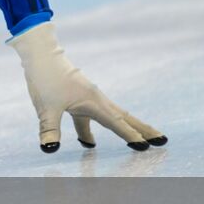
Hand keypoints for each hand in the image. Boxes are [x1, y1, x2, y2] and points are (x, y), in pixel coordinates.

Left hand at [8, 22, 166, 152]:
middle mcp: (96, 100)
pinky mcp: (78, 98)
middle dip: (143, 130)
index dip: (131, 136)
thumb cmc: (45, 78)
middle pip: (124, 118)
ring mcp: (88, 98)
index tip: (146, 148)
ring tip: (138, 142)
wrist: (40, 54)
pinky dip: (93, 130)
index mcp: (93, 103)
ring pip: (111, 117)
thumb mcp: (46, 107)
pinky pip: (92, 118)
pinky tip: (88, 143)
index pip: (116, 124)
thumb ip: (49, 129)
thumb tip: (49, 149)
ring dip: (124, 129)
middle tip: (162, 141)